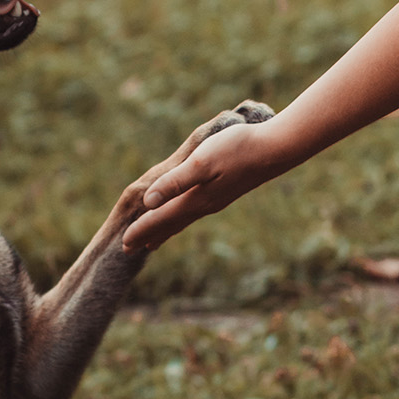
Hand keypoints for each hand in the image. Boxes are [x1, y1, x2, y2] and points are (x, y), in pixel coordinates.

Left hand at [121, 116, 275, 251]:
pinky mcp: (226, 191)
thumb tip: (148, 203)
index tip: (123, 245)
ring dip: (166, 228)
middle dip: (150, 234)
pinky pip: (195, 211)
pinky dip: (182, 217)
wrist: (275, 148)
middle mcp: (205, 204)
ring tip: (154, 239)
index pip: (161, 218)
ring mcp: (217, 199)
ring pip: (184, 219)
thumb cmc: (237, 149)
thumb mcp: (201, 162)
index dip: (141, 229)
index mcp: (195, 198)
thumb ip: (174, 183)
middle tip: (130, 250)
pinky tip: (186, 212)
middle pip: (171, 224)